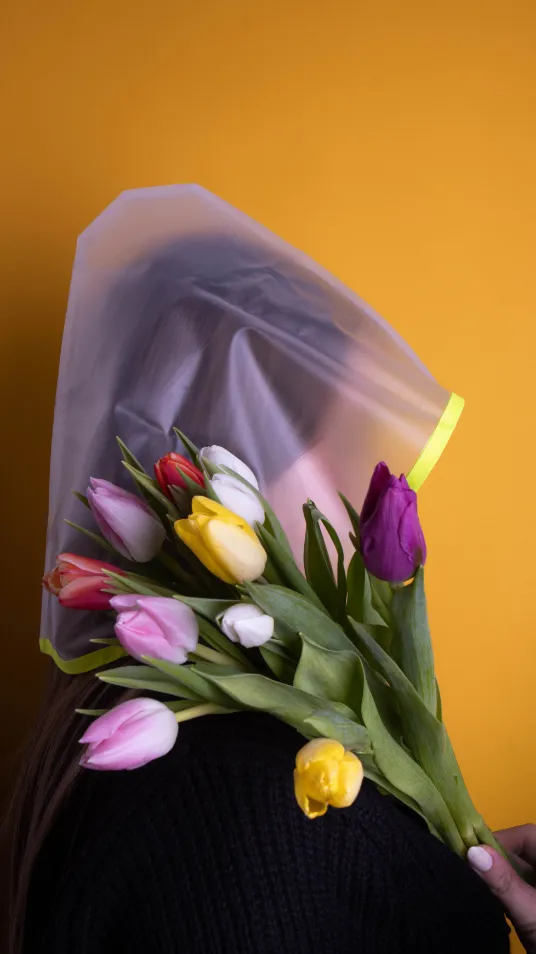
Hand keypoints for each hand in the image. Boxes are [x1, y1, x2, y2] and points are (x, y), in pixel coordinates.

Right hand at [468, 825, 535, 952]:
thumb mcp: (532, 913)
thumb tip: (472, 851)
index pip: (528, 835)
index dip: (501, 839)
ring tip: (476, 885)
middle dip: (497, 860)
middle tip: (468, 869)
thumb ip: (504, 882)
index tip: (472, 852)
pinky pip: (523, 894)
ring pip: (522, 875)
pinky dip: (508, 897)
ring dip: (501, 879)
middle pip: (524, 854)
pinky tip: (493, 906)